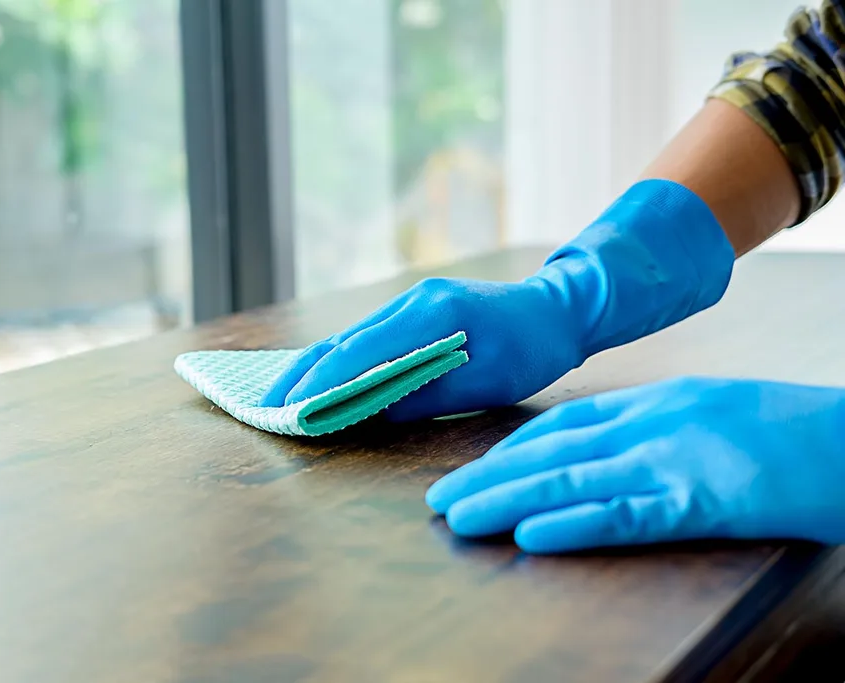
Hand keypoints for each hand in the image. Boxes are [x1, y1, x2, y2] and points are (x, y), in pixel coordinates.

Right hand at [259, 276, 584, 420]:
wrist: (558, 309)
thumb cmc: (533, 347)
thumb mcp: (488, 380)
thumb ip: (427, 395)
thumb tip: (370, 415)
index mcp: (432, 313)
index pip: (361, 350)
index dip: (321, 382)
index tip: (290, 409)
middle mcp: (412, 301)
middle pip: (342, 340)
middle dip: (301, 375)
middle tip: (266, 408)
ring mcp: (410, 303)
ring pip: (349, 337)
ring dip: (313, 368)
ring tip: (281, 398)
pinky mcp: (412, 312)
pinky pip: (366, 338)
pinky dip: (338, 361)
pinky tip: (318, 380)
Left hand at [426, 376, 844, 552]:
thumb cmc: (793, 431)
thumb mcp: (714, 412)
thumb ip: (661, 427)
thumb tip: (614, 451)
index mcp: (657, 402)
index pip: (567, 423)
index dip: (515, 449)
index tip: (477, 469)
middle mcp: (653, 423)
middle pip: (554, 451)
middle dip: (489, 475)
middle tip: (437, 499)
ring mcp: (676, 459)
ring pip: (573, 480)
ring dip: (507, 500)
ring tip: (457, 518)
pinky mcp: (705, 500)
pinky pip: (628, 514)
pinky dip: (574, 525)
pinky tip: (530, 537)